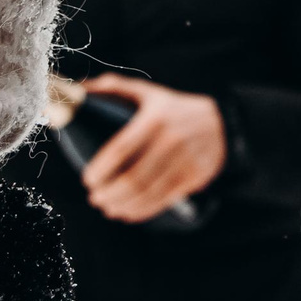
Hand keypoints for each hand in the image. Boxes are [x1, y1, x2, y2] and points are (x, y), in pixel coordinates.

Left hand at [80, 75, 227, 222]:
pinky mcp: (195, 177)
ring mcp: (186, 160)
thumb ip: (114, 88)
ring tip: (108, 207)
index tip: (87, 179)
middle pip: (133, 178)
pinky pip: (163, 200)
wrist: (221, 123)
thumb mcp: (147, 93)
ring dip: (122, 205)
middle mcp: (172, 139)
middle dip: (109, 193)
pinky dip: (142, 211)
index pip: (121, 149)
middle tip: (95, 198)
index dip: (101, 169)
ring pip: (147, 193)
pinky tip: (128, 212)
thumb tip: (78, 89)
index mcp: (155, 118)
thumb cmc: (172, 109)